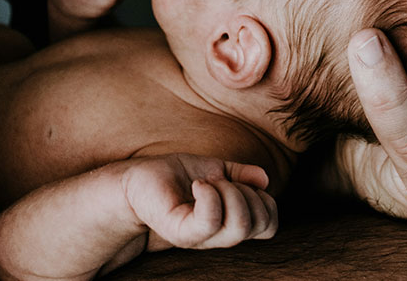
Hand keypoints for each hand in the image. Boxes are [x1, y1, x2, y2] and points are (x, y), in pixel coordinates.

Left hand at [122, 154, 276, 249]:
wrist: (136, 180)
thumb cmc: (173, 176)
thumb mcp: (215, 169)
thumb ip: (240, 174)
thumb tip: (265, 179)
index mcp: (230, 221)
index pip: (269, 225)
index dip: (266, 201)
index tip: (241, 182)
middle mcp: (218, 234)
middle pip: (259, 224)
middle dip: (248, 192)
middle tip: (221, 180)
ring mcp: (200, 236)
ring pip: (240, 224)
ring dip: (230, 192)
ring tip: (206, 182)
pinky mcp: (181, 232)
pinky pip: (210, 220)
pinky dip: (209, 195)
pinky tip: (197, 184)